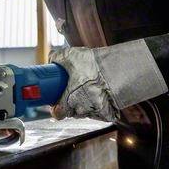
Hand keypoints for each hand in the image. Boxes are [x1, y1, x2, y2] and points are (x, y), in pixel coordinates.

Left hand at [49, 40, 167, 122]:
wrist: (116, 68)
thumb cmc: (93, 65)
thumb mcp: (70, 56)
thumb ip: (57, 58)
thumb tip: (51, 59)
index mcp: (69, 100)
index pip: (58, 113)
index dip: (56, 108)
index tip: (57, 101)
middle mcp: (81, 109)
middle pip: (72, 112)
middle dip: (71, 103)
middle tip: (74, 91)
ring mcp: (95, 112)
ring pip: (86, 112)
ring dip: (85, 104)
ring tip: (89, 90)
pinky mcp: (108, 113)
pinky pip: (100, 113)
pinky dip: (99, 107)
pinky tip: (100, 95)